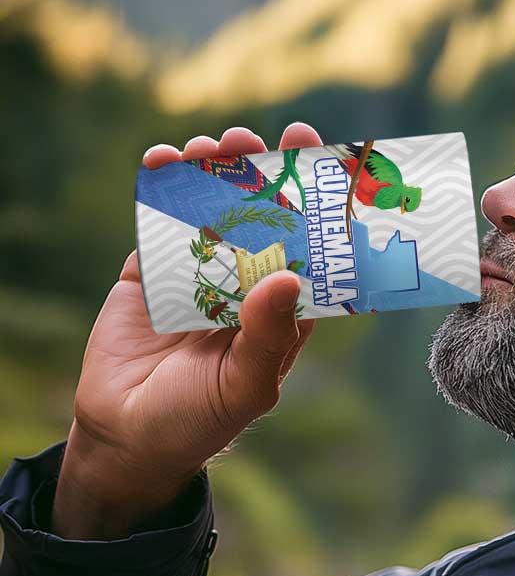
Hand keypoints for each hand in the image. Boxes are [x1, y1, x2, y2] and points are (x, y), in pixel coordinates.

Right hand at [52, 123, 322, 539]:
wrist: (126, 435)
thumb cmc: (200, 419)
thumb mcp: (245, 385)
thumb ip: (268, 336)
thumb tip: (287, 277)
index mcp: (283, 311)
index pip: (310, 250)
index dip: (320, 209)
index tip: (326, 164)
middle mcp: (246, 285)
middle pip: (265, 218)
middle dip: (267, 175)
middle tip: (267, 139)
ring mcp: (199, 273)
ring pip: (213, 209)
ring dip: (216, 172)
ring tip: (216, 145)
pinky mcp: (152, 271)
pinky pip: (160, 220)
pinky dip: (162, 186)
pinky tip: (166, 160)